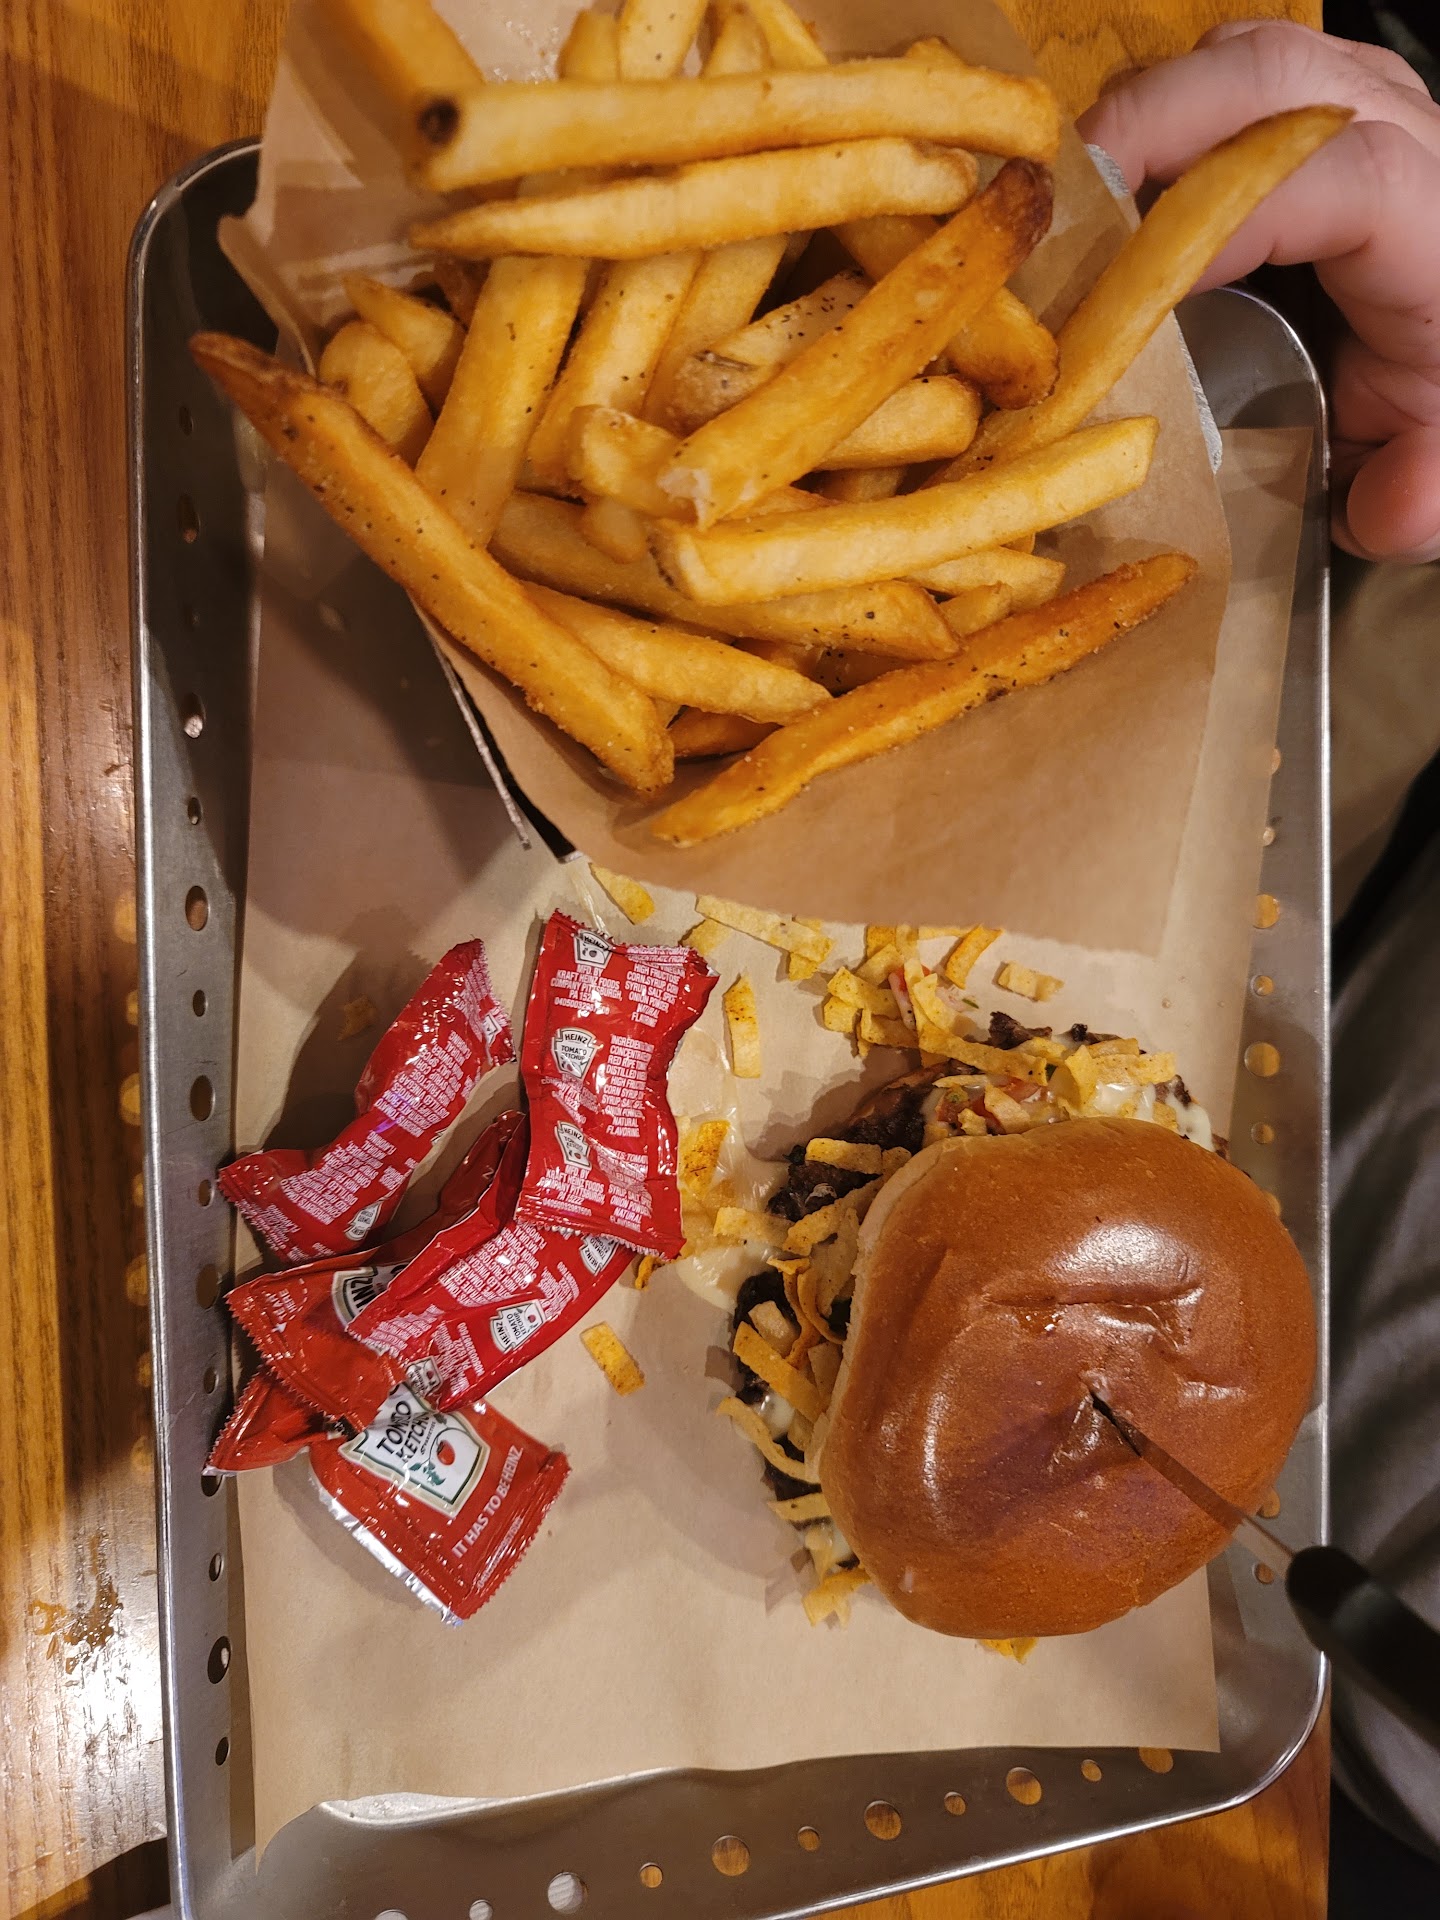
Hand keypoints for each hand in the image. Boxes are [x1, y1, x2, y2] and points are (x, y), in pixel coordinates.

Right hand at [1078, 22, 1439, 563]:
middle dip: (1151, 124)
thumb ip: (1424, 490)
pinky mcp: (1311, 103)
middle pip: (1273, 75)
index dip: (1234, 211)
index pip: (1350, 181)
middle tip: (1056, 209)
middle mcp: (1406, 138)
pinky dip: (1154, 120)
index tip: (1135, 284)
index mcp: (1435, 238)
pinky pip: (1223, 76)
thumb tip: (1392, 504)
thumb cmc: (1430, 400)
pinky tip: (1103, 194)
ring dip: (1144, 117)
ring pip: (1238, 60)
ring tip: (1069, 206)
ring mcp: (1355, 103)